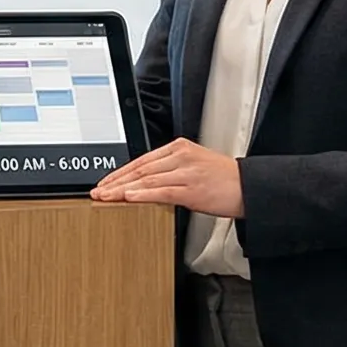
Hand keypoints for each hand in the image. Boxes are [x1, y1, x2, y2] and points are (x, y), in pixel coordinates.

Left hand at [89, 139, 244, 217]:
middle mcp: (181, 157)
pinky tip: (129, 198)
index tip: (105, 182)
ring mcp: (187, 172)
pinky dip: (143, 194)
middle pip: (140, 169)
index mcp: (179, 148)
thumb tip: (143, 183)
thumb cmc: (223, 180)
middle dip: (116, 182)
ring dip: (123, 190)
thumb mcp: (193, 166)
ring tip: (107, 197)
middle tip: (98, 191)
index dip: (120, 172)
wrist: (248, 187)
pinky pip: (162, 191)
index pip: (141, 160)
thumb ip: (169, 170)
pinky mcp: (192, 189)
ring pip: (147, 180)